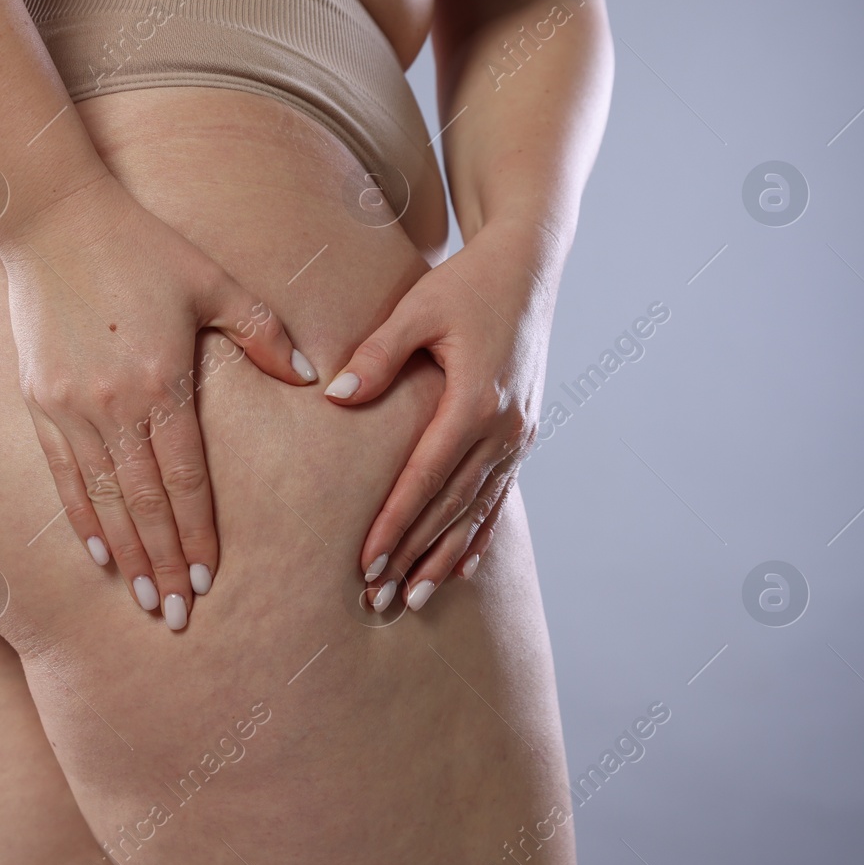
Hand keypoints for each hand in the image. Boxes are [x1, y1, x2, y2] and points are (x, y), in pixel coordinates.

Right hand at [0, 172, 316, 629]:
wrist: (53, 221)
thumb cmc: (142, 246)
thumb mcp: (213, 281)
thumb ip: (265, 332)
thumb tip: (316, 376)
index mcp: (161, 381)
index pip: (186, 479)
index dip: (199, 534)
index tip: (210, 580)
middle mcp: (113, 406)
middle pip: (146, 504)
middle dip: (165, 564)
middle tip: (179, 616)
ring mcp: (70, 408)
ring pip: (104, 500)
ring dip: (126, 555)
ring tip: (143, 600)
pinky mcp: (40, 402)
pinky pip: (63, 476)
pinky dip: (82, 519)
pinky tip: (97, 554)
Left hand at [323, 222, 556, 611]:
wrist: (528, 266)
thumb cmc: (464, 282)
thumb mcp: (417, 308)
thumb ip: (377, 355)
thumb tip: (335, 396)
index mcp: (475, 400)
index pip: (426, 478)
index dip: (395, 523)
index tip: (365, 561)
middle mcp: (504, 427)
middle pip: (451, 507)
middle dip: (413, 555)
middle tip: (376, 598)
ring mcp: (519, 435)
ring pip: (478, 511)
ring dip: (445, 558)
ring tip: (414, 598)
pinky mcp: (524, 433)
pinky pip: (499, 496)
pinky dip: (479, 535)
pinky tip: (462, 569)